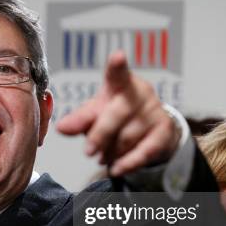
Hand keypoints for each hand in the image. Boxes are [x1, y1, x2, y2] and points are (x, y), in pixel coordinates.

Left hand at [56, 51, 179, 176]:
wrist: (150, 129)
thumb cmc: (116, 115)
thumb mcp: (96, 113)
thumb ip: (80, 120)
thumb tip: (61, 128)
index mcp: (120, 83)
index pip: (117, 73)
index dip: (117, 66)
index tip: (117, 56)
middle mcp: (140, 93)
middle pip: (118, 113)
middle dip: (101, 134)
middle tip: (88, 151)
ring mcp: (154, 111)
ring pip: (128, 137)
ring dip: (111, 151)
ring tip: (102, 156)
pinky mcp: (164, 131)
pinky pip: (144, 151)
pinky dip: (128, 163)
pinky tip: (116, 168)